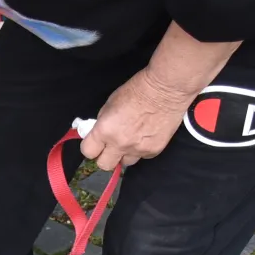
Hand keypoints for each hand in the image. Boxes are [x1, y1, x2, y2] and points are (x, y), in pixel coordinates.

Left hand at [80, 68, 194, 170]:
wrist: (166, 89)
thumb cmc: (137, 90)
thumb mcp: (110, 104)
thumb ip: (102, 123)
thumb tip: (97, 133)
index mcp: (105, 130)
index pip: (88, 152)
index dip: (90, 147)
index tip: (95, 143)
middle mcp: (120, 143)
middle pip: (104, 165)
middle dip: (105, 156)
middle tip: (110, 146)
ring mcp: (138, 149)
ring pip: (126, 163)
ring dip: (125, 154)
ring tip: (131, 139)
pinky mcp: (155, 150)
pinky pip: (143, 156)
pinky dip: (141, 149)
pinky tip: (146, 135)